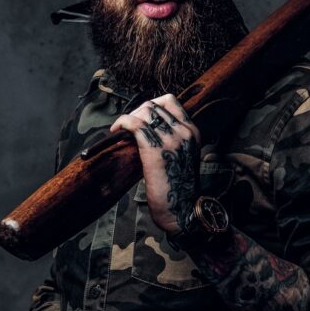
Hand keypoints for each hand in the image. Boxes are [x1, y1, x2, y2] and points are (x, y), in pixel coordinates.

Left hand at [109, 94, 199, 233]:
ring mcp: (170, 139)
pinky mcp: (154, 148)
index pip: (170, 101)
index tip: (141, 117)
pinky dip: (122, 122)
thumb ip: (171, 140)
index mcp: (192, 132)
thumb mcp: (180, 157)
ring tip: (122, 130)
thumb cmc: (177, 188)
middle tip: (128, 127)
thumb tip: (146, 129)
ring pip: (144, 111)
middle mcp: (184, 131)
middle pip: (154, 105)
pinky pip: (134, 123)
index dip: (151, 105)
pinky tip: (116, 130)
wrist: (181, 209)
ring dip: (129, 117)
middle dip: (137, 112)